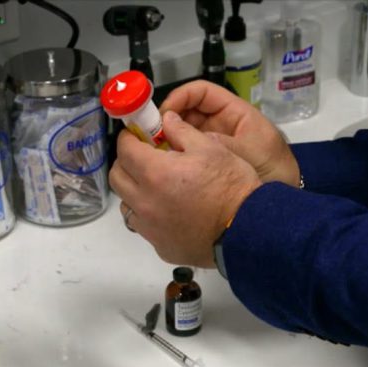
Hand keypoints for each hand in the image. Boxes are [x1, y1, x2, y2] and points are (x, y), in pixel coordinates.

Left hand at [109, 111, 261, 267]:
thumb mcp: (211, 148)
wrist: (249, 231)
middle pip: (117, 178)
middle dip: (126, 163)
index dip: (128, 138)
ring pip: (127, 205)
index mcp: (155, 173)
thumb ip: (182, 131)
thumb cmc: (231, 185)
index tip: (136, 135)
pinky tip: (170, 211)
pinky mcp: (161, 247)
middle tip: (144, 157)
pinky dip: (149, 215)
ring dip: (134, 191)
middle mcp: (145, 202)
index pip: (125, 150)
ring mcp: (151, 228)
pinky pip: (144, 227)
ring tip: (156, 186)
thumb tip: (165, 119)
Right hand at [160, 80, 300, 186]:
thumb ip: (217, 141)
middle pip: (187, 112)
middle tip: (151, 135)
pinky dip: (174, 157)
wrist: (284, 202)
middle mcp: (220, 125)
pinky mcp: (208, 164)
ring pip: (183, 133)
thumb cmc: (274, 168)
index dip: (180, 97)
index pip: (201, 93)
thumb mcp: (248, 151)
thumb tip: (181, 133)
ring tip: (154, 151)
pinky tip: (164, 166)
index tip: (164, 113)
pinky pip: (187, 154)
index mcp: (234, 112)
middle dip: (168, 119)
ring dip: (168, 139)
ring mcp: (213, 144)